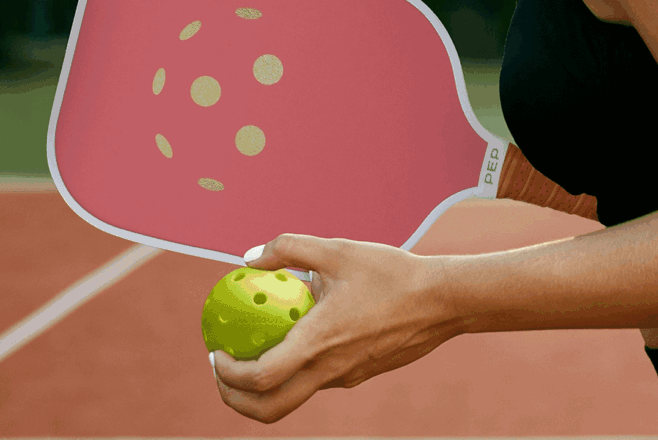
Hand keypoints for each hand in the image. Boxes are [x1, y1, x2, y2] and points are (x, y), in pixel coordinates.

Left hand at [210, 233, 462, 423]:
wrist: (441, 301)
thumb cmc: (390, 272)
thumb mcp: (337, 250)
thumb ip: (290, 248)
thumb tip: (250, 256)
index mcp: (319, 342)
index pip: (261, 378)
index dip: (229, 373)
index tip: (216, 352)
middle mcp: (330, 370)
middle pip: (269, 409)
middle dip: (235, 398)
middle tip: (223, 369)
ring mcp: (346, 378)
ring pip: (293, 396)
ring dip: (264, 384)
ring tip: (256, 348)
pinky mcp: (359, 374)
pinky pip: (318, 380)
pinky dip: (296, 368)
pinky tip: (302, 332)